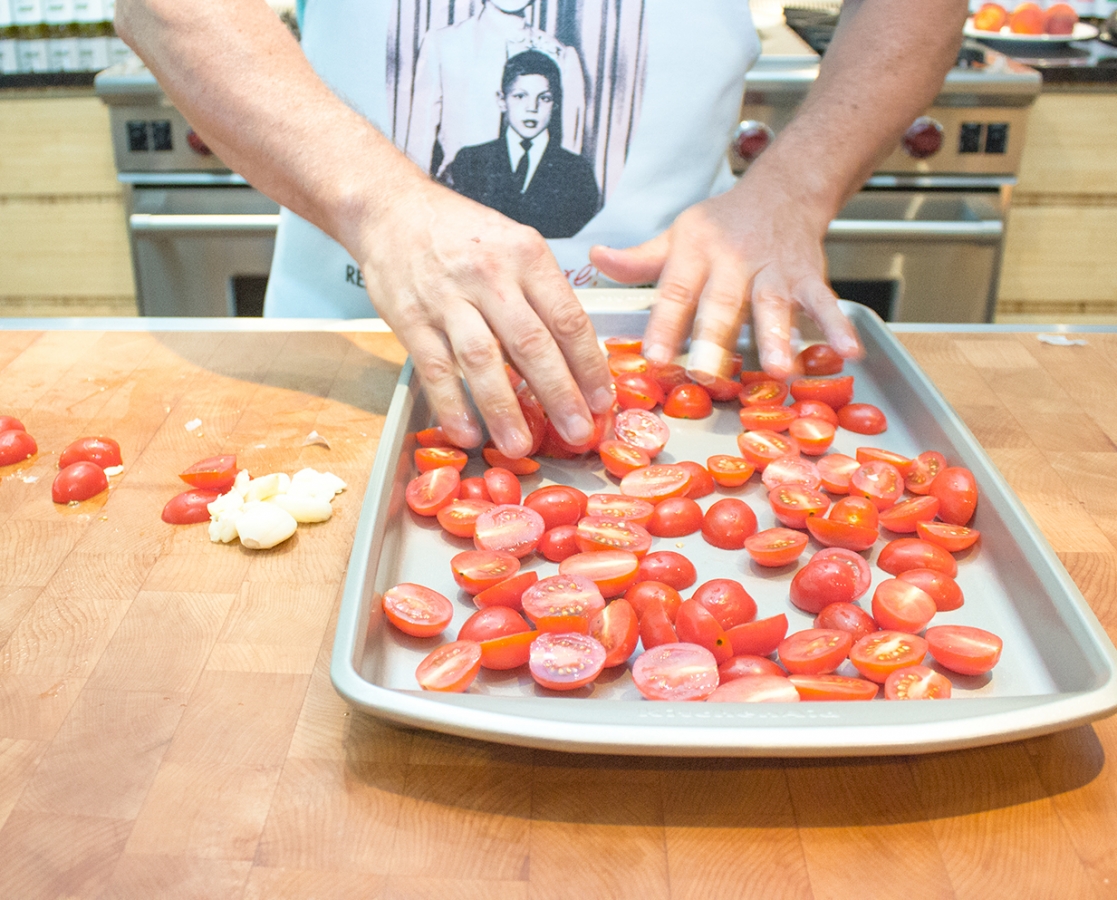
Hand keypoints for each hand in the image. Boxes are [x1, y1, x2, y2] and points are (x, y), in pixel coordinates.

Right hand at [355, 177, 614, 456]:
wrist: (391, 208)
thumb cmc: (463, 234)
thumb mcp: (514, 246)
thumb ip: (542, 296)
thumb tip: (576, 359)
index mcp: (526, 256)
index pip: (567, 318)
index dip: (589, 366)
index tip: (602, 402)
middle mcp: (490, 275)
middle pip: (531, 344)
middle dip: (559, 395)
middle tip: (577, 435)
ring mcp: (447, 297)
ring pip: (483, 360)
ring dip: (504, 409)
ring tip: (520, 446)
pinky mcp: (410, 317)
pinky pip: (434, 368)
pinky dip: (451, 404)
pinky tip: (467, 433)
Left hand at [589, 172, 861, 380]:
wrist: (783, 188)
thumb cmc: (723, 223)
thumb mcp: (676, 234)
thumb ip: (639, 258)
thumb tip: (595, 258)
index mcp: (696, 252)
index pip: (676, 290)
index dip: (665, 324)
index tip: (655, 358)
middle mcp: (734, 260)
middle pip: (724, 303)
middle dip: (717, 338)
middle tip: (708, 373)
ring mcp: (774, 269)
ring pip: (775, 304)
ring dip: (778, 337)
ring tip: (780, 369)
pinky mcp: (809, 275)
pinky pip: (824, 301)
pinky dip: (838, 325)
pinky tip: (848, 352)